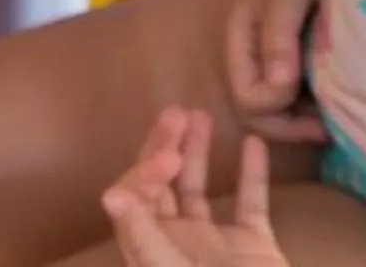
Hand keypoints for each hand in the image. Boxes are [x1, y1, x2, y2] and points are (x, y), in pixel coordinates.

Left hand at [104, 109, 291, 266]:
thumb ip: (145, 239)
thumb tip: (111, 194)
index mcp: (152, 257)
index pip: (134, 203)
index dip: (144, 173)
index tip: (169, 157)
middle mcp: (178, 249)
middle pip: (162, 191)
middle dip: (164, 150)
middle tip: (176, 113)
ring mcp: (216, 249)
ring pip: (200, 193)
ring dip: (198, 153)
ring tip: (198, 116)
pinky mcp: (254, 249)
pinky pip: (251, 206)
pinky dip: (253, 175)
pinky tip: (253, 143)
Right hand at [223, 0, 329, 141]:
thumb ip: (278, 37)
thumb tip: (278, 87)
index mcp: (240, 41)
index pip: (246, 98)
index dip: (275, 104)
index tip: (306, 92)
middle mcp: (255, 56)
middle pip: (260, 113)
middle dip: (290, 125)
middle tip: (327, 127)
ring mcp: (280, 60)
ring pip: (283, 109)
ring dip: (306, 119)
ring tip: (337, 116)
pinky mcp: (303, 58)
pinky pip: (303, 95)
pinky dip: (318, 104)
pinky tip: (340, 98)